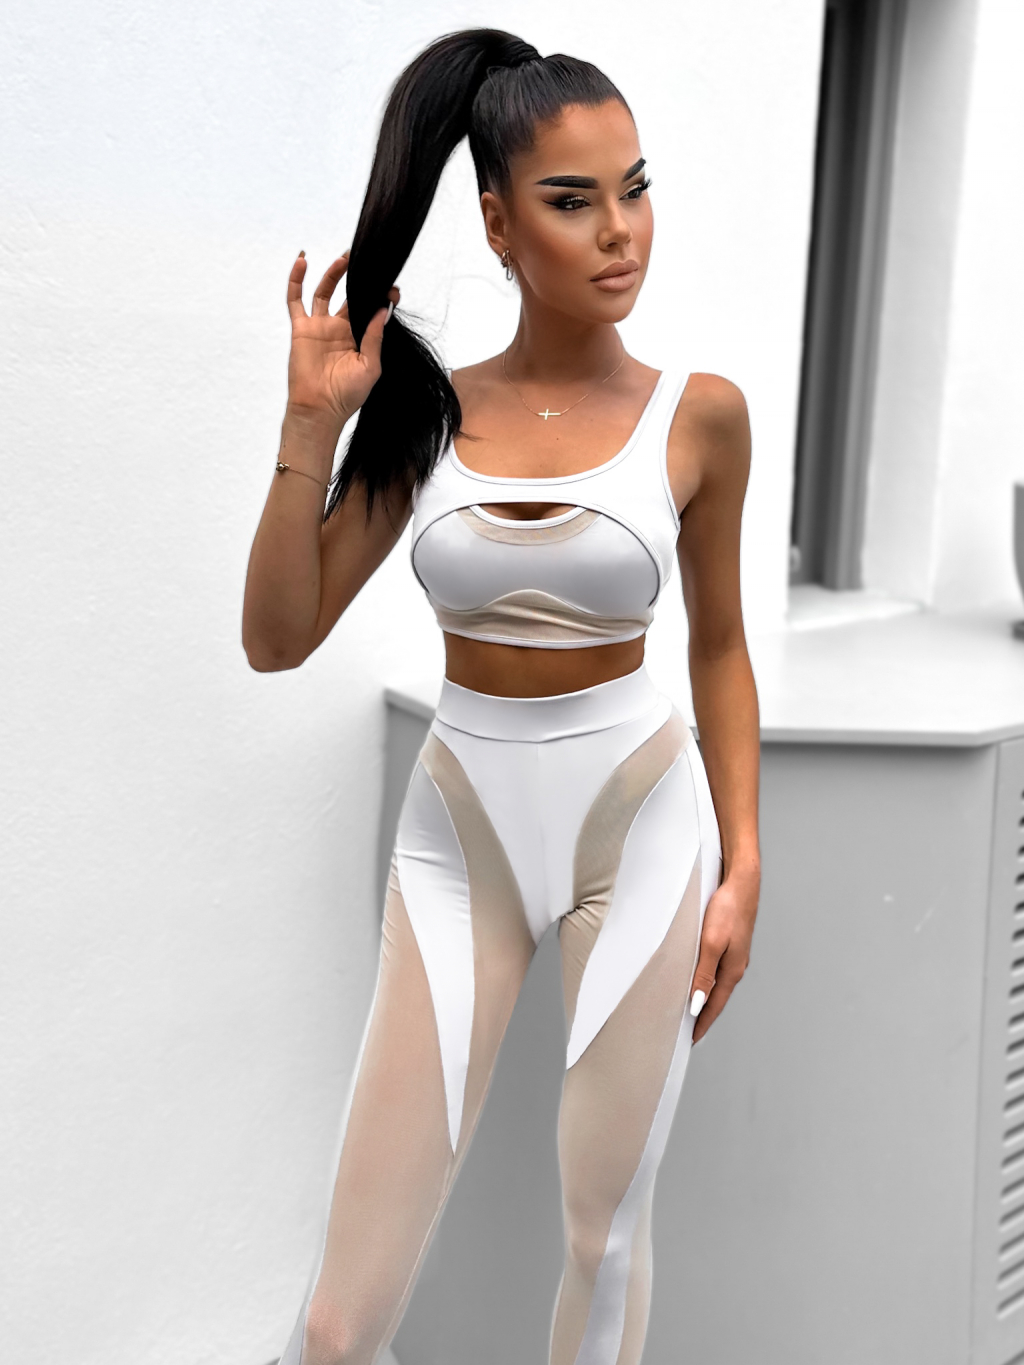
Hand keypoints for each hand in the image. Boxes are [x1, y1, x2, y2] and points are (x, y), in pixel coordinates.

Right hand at [285, 251, 399, 424]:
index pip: (369, 310)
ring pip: (325, 291)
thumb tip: (384, 310)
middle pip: (349, 295)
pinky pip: (296, 300)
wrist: (320, 409)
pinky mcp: (302, 328)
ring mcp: (320, 327)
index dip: (380, 298)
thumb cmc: (347, 395)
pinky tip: (302, 260)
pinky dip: (297, 280)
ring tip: (345, 257)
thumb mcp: (371, 366)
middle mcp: (339, 329)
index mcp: (358, 339)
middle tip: (368, 259)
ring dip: (334, 273)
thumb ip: (375, 337)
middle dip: (358, 278)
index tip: (393, 288)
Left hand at [689, 868, 758, 1043]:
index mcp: (732, 970)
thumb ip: (704, 973)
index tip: (691, 1039)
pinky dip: (706, 979)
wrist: (742, 882)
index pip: (714, 1005)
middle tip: (687, 1030)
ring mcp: (734, 954)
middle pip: (717, 997)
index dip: (702, 1023)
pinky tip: (698, 978)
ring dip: (704, 997)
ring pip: (716, 982)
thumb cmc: (727, 909)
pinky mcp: (730, 943)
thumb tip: (698, 1003)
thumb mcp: (711, 942)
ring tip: (690, 1009)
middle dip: (703, 1014)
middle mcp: (735, 966)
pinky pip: (716, 968)